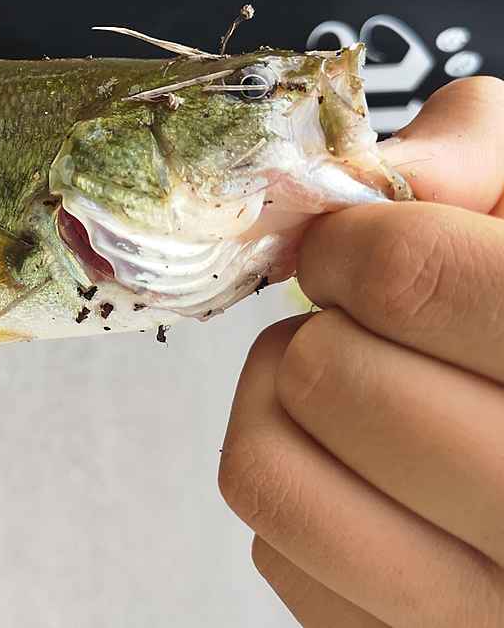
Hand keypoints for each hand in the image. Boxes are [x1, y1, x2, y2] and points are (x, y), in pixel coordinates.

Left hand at [218, 76, 503, 626]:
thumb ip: (472, 158)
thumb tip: (351, 179)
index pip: (410, 279)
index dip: (355, 240)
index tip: (352, 244)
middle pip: (329, 378)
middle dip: (328, 325)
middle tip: (362, 320)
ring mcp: (471, 611)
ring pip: (268, 474)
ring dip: (282, 402)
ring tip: (343, 380)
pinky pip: (274, 546)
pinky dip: (293, 479)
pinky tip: (359, 462)